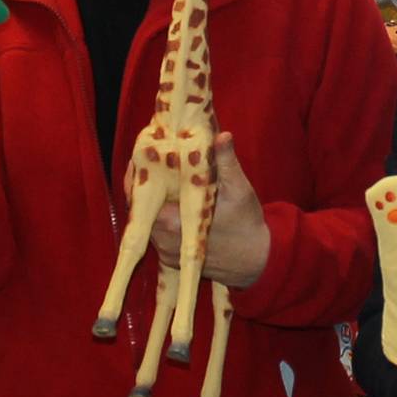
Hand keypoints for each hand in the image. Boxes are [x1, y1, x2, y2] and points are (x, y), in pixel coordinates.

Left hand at [151, 132, 272, 288]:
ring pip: (149, 220)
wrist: (257, 261)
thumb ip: (226, 162)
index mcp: (171, 223)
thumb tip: (221, 136)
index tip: (144, 155)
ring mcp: (166, 252)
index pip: (139, 197)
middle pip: (140, 208)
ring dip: (154, 201)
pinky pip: (158, 232)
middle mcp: (163, 241)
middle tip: (155, 161)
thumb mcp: (239, 189)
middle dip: (148, 184)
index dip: (139, 174)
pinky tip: (173, 200)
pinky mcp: (171, 258)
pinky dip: (162, 216)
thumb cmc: (247, 224)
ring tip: (162, 178)